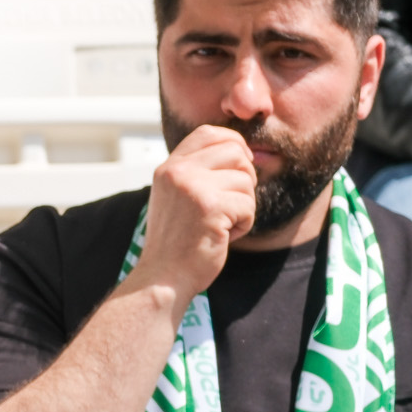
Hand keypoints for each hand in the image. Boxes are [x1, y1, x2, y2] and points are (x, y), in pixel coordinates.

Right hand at [132, 125, 256, 301]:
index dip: (233, 143)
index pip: (209, 133)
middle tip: (233, 203)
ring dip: (244, 206)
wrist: (163, 278)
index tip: (240, 165)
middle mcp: (177, 172)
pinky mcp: (210, 207)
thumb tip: (241, 152)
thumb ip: (196, 174)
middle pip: (235, 152)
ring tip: (222, 225)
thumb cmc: (175, 243)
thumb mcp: (175, 198)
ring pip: (245, 181)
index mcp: (168, 168)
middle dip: (245, 177)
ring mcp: (192, 188)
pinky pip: (248, 205)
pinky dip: (243, 224)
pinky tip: (223, 236)